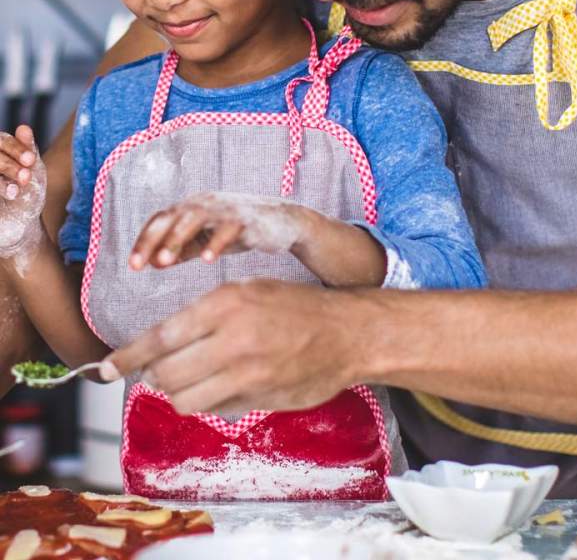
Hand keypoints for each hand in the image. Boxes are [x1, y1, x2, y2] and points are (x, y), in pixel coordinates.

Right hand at [0, 127, 45, 259]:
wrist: (20, 229)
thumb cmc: (27, 197)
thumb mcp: (33, 173)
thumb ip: (28, 150)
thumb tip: (23, 127)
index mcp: (0, 152)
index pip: (1, 141)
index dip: (16, 148)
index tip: (30, 160)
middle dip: (9, 165)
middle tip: (25, 177)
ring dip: (0, 180)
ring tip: (16, 193)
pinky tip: (9, 195)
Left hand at [101, 279, 372, 414]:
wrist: (347, 332)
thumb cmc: (294, 306)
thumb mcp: (247, 291)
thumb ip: (204, 316)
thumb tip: (161, 347)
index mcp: (225, 305)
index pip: (161, 337)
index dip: (126, 356)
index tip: (104, 368)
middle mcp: (232, 342)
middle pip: (166, 376)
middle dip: (154, 376)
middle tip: (159, 369)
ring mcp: (248, 376)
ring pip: (185, 400)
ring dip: (179, 393)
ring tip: (190, 378)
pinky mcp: (260, 400)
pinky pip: (216, 410)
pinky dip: (209, 401)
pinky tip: (223, 384)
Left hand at [129, 191, 305, 269]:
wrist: (284, 222)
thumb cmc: (239, 230)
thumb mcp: (205, 240)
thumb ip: (180, 250)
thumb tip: (150, 263)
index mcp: (191, 207)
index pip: (160, 220)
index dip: (144, 241)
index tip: (132, 266)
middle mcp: (206, 203)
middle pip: (173, 216)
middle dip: (154, 240)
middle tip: (140, 265)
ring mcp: (227, 208)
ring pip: (196, 217)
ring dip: (178, 238)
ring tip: (165, 261)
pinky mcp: (248, 218)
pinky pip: (229, 227)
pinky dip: (216, 242)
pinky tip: (207, 259)